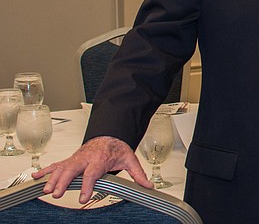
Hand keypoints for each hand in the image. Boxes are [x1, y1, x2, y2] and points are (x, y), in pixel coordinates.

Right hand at [33, 136, 151, 202]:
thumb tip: (148, 186)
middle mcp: (85, 158)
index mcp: (100, 159)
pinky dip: (45, 170)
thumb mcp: (130, 159)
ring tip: (45, 190)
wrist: (109, 134)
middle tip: (56, 193)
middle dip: (63, 182)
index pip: (92, 174)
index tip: (83, 198)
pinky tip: (35, 177)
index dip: (88, 186)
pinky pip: (56, 165)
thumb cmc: (117, 148)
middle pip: (72, 170)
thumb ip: (138, 174)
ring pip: (62, 168)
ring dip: (52, 178)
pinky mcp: (70, 160)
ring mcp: (76, 159)